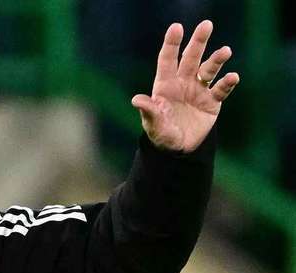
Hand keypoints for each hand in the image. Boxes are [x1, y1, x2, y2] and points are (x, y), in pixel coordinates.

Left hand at [132, 20, 239, 152]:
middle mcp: (183, 83)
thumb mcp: (153, 125)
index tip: (176, 27)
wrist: (178, 151)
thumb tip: (136, 100)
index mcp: (165, 85)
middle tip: (206, 24)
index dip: (171, 44)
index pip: (168, 60)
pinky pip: (221, 89)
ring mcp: (198, 91)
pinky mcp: (212, 102)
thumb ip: (149, 111)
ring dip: (217, 60)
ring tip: (226, 51)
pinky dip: (227, 83)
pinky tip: (232, 77)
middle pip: (191, 58)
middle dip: (198, 41)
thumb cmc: (161, 136)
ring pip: (209, 69)